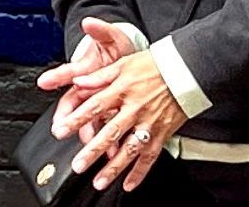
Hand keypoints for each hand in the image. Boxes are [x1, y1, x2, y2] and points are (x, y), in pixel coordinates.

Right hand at [35, 15, 130, 132]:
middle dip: (66, 117)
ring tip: (88, 143)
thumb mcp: (111, 37)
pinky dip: (107, 139)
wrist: (129, 60)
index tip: (44, 82)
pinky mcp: (110, 111)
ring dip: (87, 132)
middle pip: (72, 104)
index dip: (56, 77)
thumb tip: (88, 22)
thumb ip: (100, 31)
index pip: (68, 72)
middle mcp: (88, 87)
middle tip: (59, 127)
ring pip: (88, 119)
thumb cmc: (116, 48)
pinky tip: (111, 150)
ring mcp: (98, 101)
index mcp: (85, 69)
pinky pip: (106, 127)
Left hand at [61, 47, 188, 192]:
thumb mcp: (123, 64)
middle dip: (93, 151)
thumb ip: (99, 76)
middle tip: (78, 164)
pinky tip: (128, 184)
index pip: (94, 107)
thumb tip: (77, 82)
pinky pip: (150, 156)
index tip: (61, 131)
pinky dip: (140, 172)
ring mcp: (149, 123)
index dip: (76, 119)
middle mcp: (134, 109)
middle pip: (111, 133)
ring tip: (99, 181)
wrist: (187, 71)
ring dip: (114, 168)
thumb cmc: (154, 66)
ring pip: (130, 149)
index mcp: (121, 90)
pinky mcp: (162, 133)